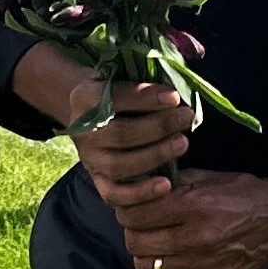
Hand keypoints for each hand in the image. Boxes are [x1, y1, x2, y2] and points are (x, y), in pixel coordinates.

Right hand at [60, 76, 194, 188]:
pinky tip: (166, 184)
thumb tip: (177, 81)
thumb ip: (143, 74)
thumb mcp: (121, 75)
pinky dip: (141, 192)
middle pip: (121, 133)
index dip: (145, 98)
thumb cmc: (118, 93)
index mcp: (84, 97)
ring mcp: (89, 158)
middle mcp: (82, 130)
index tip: (174, 97)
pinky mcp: (97, 180)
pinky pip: (115, 194)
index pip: (114, 98)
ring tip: (183, 143)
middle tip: (186, 117)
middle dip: (158, 126)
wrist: (92, 115)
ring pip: (121, 164)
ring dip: (156, 155)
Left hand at [115, 169, 267, 268]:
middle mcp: (195, 238)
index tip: (132, 209)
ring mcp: (204, 267)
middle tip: (142, 228)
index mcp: (192, 206)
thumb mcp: (207, 177)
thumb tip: (139, 187)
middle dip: (132, 233)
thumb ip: (172, 183)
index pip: (135, 215)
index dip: (126, 211)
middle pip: (136, 242)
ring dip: (143, 258)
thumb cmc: (244, 194)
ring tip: (153, 248)